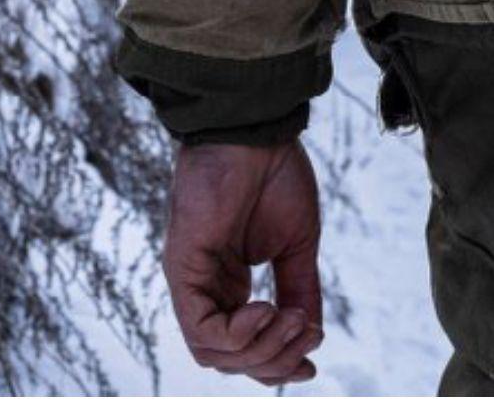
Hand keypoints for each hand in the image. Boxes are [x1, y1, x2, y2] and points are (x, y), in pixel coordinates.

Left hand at [165, 138, 323, 385]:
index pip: (243, 347)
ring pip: (212, 352)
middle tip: (307, 333)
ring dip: (260, 349)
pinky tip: (266, 309)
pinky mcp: (181, 264)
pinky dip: (237, 333)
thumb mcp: (295, 246)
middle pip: (228, 358)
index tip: (312, 362)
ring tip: (290, 319)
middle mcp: (206, 285)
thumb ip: (299, 291)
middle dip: (274, 361)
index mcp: (229, 282)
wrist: (257, 130)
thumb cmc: (273, 175)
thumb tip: (311, 336)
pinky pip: (200, 326)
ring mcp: (190, 277)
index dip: (277, 364)